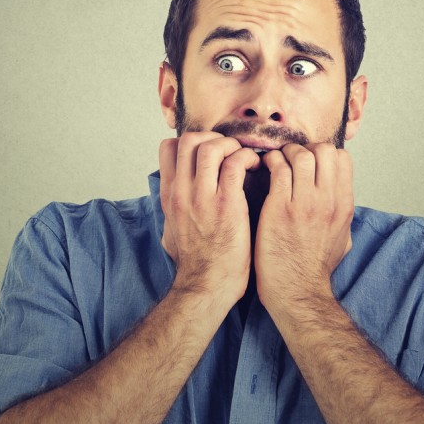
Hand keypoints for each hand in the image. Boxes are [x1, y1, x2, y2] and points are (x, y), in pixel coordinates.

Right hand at [158, 132, 260, 309]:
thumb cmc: (196, 262)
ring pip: (211, 146)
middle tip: (230, 150)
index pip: (168, 148)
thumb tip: (174, 197)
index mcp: (170, 195)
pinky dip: (247, 157)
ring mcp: (202, 197)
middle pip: (189, 140)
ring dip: (232, 145)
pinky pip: (235, 163)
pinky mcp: (226, 204)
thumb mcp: (171, 230)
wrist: (206, 286)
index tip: (211, 151)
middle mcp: (182, 192)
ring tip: (243, 157)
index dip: (192, 142)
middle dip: (213, 136)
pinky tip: (255, 167)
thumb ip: (173, 208)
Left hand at [254, 143, 354, 319]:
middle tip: (290, 157)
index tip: (309, 160)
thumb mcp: (343, 238)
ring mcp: (305, 204)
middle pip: (324, 150)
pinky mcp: (280, 208)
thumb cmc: (315, 268)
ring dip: (285, 153)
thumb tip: (340, 195)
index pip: (342, 158)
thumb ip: (341, 213)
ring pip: (300, 155)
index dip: (324, 153)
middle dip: (305, 147)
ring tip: (275, 162)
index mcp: (344, 205)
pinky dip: (270, 162)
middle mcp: (328, 201)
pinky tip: (263, 169)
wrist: (297, 292)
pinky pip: (278, 168)